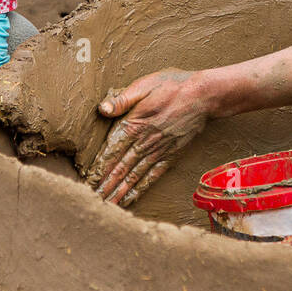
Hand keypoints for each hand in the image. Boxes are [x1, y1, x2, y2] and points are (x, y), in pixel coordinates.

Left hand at [86, 68, 210, 206]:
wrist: (204, 95)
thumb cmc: (172, 85)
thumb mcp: (144, 85)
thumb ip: (122, 100)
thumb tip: (102, 109)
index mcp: (134, 124)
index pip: (111, 151)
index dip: (98, 167)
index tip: (87, 180)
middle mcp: (144, 142)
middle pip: (120, 168)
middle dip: (105, 185)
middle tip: (92, 200)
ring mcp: (158, 151)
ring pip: (134, 176)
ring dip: (119, 191)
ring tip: (107, 205)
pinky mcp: (170, 155)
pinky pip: (152, 176)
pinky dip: (140, 189)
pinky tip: (130, 199)